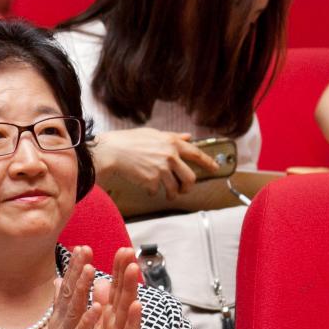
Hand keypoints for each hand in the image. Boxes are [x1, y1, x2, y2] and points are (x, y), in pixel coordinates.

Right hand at [24, 247, 97, 328]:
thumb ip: (58, 309)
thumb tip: (55, 285)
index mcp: (59, 322)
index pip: (65, 289)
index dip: (73, 269)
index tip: (81, 247)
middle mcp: (59, 327)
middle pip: (67, 293)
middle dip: (76, 270)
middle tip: (84, 247)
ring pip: (73, 310)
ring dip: (81, 289)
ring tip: (90, 268)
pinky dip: (87, 321)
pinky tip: (96, 308)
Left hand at [89, 250, 149, 328]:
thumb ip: (103, 307)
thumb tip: (100, 282)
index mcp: (111, 320)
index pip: (114, 290)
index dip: (116, 269)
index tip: (119, 247)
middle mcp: (120, 325)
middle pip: (123, 294)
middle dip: (125, 272)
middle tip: (128, 249)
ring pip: (128, 310)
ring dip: (130, 289)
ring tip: (133, 268)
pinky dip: (134, 320)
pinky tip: (138, 306)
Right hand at [95, 128, 215, 196]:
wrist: (113, 151)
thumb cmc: (130, 140)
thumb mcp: (154, 133)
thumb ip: (173, 137)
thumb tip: (188, 137)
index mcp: (172, 143)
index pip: (196, 154)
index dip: (208, 162)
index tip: (215, 168)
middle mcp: (170, 156)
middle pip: (190, 178)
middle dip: (187, 187)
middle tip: (183, 189)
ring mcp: (162, 170)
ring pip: (175, 189)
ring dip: (171, 194)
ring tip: (166, 194)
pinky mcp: (152, 181)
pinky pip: (156, 191)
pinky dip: (151, 191)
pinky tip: (146, 186)